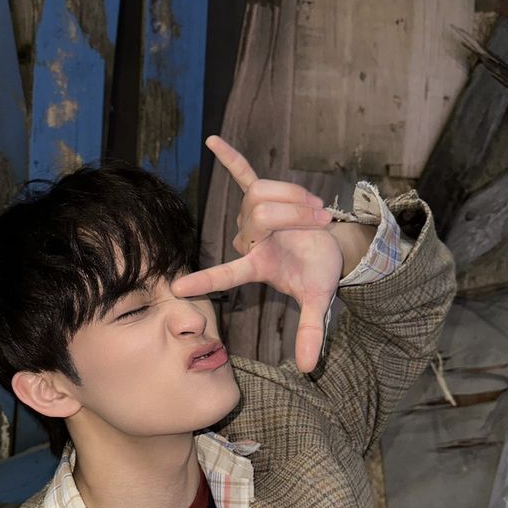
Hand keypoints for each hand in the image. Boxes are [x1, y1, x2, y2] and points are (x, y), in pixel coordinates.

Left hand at [172, 136, 343, 372]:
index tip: (177, 290)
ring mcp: (251, 215)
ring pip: (262, 195)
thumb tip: (307, 368)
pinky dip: (230, 157)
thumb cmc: (318, 272)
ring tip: (316, 210)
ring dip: (296, 198)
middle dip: (293, 215)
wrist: (330, 244)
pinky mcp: (260, 193)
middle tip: (320, 221)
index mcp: (256, 266)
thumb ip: (309, 331)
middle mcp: (246, 238)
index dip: (205, 281)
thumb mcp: (318, 302)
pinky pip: (244, 173)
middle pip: (258, 216)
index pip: (226, 275)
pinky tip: (212, 139)